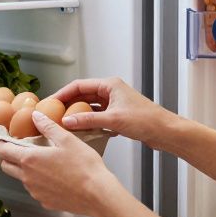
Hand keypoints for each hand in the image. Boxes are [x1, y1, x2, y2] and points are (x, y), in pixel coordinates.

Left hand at [0, 111, 120, 216]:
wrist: (97, 194)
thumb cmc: (84, 166)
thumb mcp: (67, 139)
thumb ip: (48, 126)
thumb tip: (36, 116)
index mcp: (30, 159)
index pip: (3, 151)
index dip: (2, 143)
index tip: (5, 139)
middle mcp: (28, 178)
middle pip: (6, 167)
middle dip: (9, 157)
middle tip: (20, 149)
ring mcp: (35, 192)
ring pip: (21, 179)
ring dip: (25, 170)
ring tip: (42, 162)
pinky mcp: (45, 202)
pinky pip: (35, 190)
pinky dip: (39, 183)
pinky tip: (54, 177)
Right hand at [53, 77, 176, 150]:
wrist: (165, 132)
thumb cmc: (146, 120)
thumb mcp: (113, 120)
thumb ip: (88, 120)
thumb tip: (67, 121)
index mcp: (110, 85)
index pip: (79, 85)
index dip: (63, 93)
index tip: (50, 103)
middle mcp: (111, 91)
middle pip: (83, 95)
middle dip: (68, 105)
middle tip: (54, 115)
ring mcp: (115, 103)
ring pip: (90, 107)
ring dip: (78, 115)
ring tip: (64, 124)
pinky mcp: (118, 115)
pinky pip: (98, 116)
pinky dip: (89, 122)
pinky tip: (82, 131)